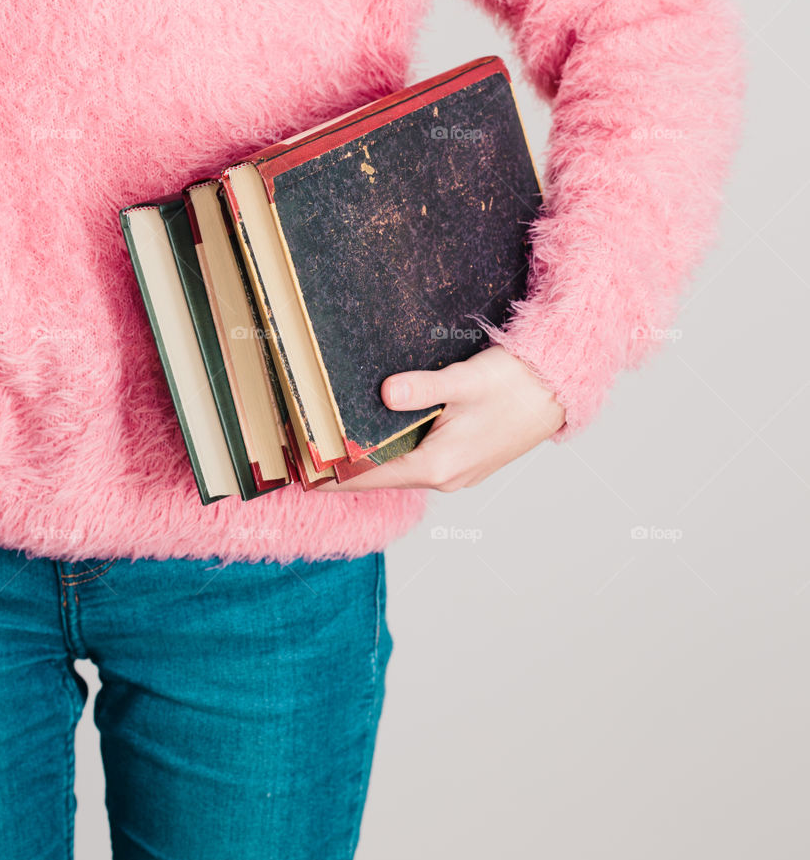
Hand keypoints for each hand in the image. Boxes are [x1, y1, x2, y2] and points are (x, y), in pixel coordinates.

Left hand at [313, 345, 565, 492]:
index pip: (370, 477)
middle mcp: (445, 478)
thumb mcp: (465, 381)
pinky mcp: (465, 462)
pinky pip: (419, 463)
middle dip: (343, 468)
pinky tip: (378, 438)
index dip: (332, 477)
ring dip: (369, 461)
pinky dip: (394, 455)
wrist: (560, 391)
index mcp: (439, 465)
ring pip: (400, 471)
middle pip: (380, 477)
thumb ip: (423, 389)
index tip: (300, 474)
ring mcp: (457, 474)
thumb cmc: (516, 385)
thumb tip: (386, 394)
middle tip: (305, 452)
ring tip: (332, 445)